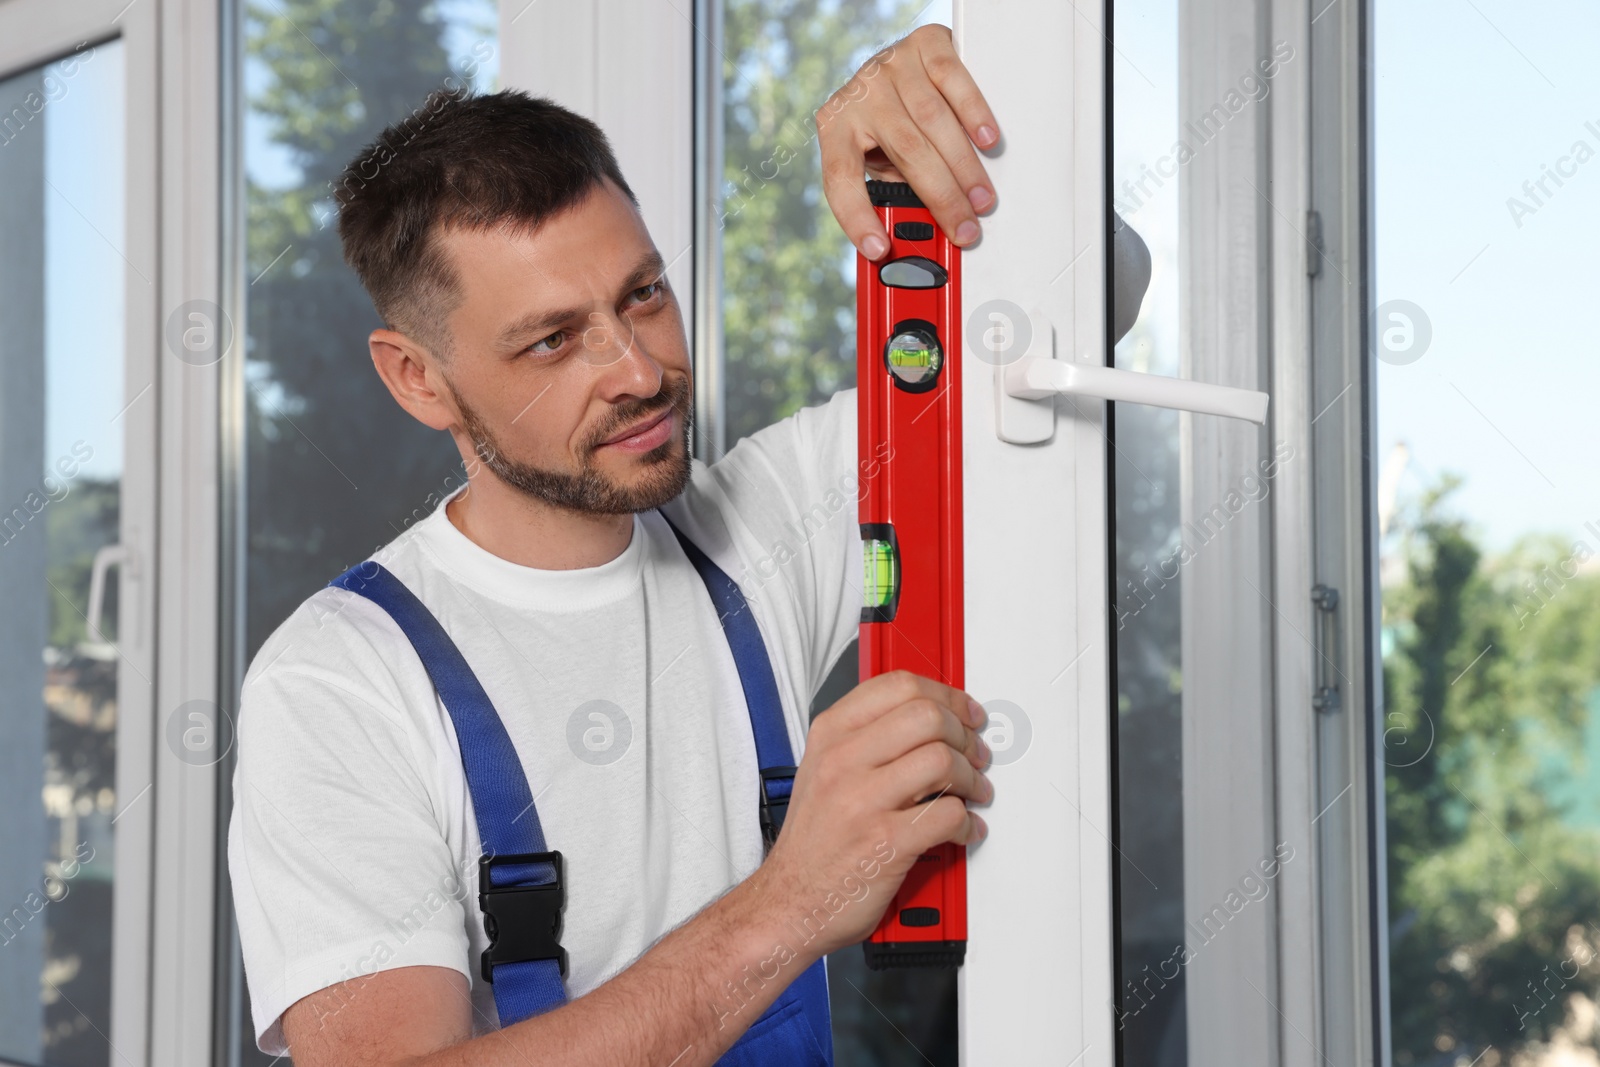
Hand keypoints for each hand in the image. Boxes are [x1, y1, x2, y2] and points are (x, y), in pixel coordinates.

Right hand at [752, 670, 991, 960]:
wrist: (788, 901)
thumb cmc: (813, 840)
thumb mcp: (822, 768)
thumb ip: (867, 737)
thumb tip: (928, 719)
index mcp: (831, 735)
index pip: (899, 686)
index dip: (945, 695)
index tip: (964, 711)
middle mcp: (843, 761)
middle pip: (927, 716)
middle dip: (965, 735)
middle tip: (975, 754)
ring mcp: (862, 801)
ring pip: (942, 761)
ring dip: (973, 778)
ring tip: (974, 792)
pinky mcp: (885, 843)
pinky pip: (947, 816)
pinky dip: (969, 823)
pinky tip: (964, 829)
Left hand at [816, 24, 999, 261]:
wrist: (901, 62)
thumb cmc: (890, 124)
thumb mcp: (881, 161)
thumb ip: (894, 191)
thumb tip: (919, 237)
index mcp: (836, 127)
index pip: (839, 179)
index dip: (857, 218)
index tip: (878, 249)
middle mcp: (860, 93)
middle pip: (904, 151)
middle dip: (940, 198)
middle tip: (963, 229)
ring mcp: (891, 65)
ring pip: (932, 120)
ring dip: (963, 166)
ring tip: (981, 198)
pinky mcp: (924, 43)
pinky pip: (953, 79)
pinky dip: (973, 113)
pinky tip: (986, 140)